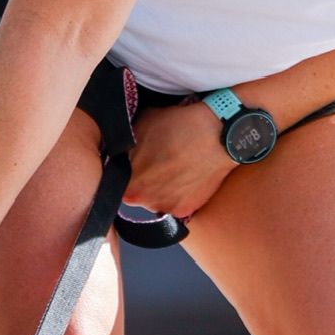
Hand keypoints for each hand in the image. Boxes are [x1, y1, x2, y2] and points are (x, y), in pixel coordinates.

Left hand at [124, 100, 235, 220]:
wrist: (217, 135)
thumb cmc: (178, 126)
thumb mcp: (140, 125)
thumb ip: (125, 145)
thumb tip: (120, 151)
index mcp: (129, 185)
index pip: (117, 182)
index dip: (126, 170)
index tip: (134, 161)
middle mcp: (145, 202)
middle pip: (137, 193)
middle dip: (143, 179)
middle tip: (156, 162)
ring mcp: (167, 208)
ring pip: (156, 199)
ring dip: (161, 187)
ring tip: (174, 167)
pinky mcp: (187, 210)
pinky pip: (176, 202)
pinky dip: (179, 191)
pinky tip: (186, 174)